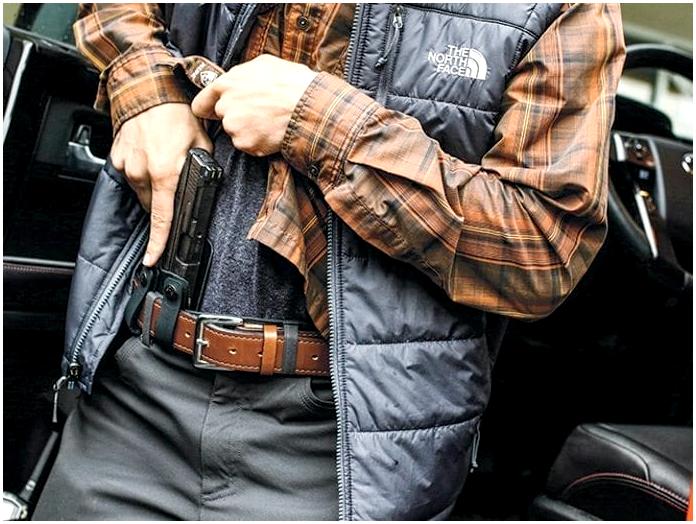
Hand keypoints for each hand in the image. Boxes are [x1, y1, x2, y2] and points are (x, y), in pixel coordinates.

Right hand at [110, 103, 211, 266]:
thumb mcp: (202, 143)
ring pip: (142, 191)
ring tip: (164, 161)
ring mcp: (127, 165)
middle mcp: (142, 173)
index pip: (162, 218)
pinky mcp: (118, 158)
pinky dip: (142, 172)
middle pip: (153, 206)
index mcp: (165, 174)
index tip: (153, 258)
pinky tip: (152, 156)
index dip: (158, 242)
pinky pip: (131, 175)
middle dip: (165, 202)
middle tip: (176, 182)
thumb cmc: (176, 114)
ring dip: (154, 186)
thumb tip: (207, 184)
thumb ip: (203, 168)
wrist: (148, 89)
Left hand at [191, 54, 316, 155]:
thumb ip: (242, 74)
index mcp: (226, 84)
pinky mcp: (246, 143)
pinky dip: (258, 143)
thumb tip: (239, 78)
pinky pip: (248, 146)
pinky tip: (272, 132)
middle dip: (238, 116)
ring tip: (269, 121)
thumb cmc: (291, 84)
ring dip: (249, 130)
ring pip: (237, 132)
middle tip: (260, 112)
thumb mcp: (264, 65)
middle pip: (224, 118)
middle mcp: (226, 106)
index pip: (201, 103)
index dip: (208, 108)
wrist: (309, 106)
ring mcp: (235, 127)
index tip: (212, 112)